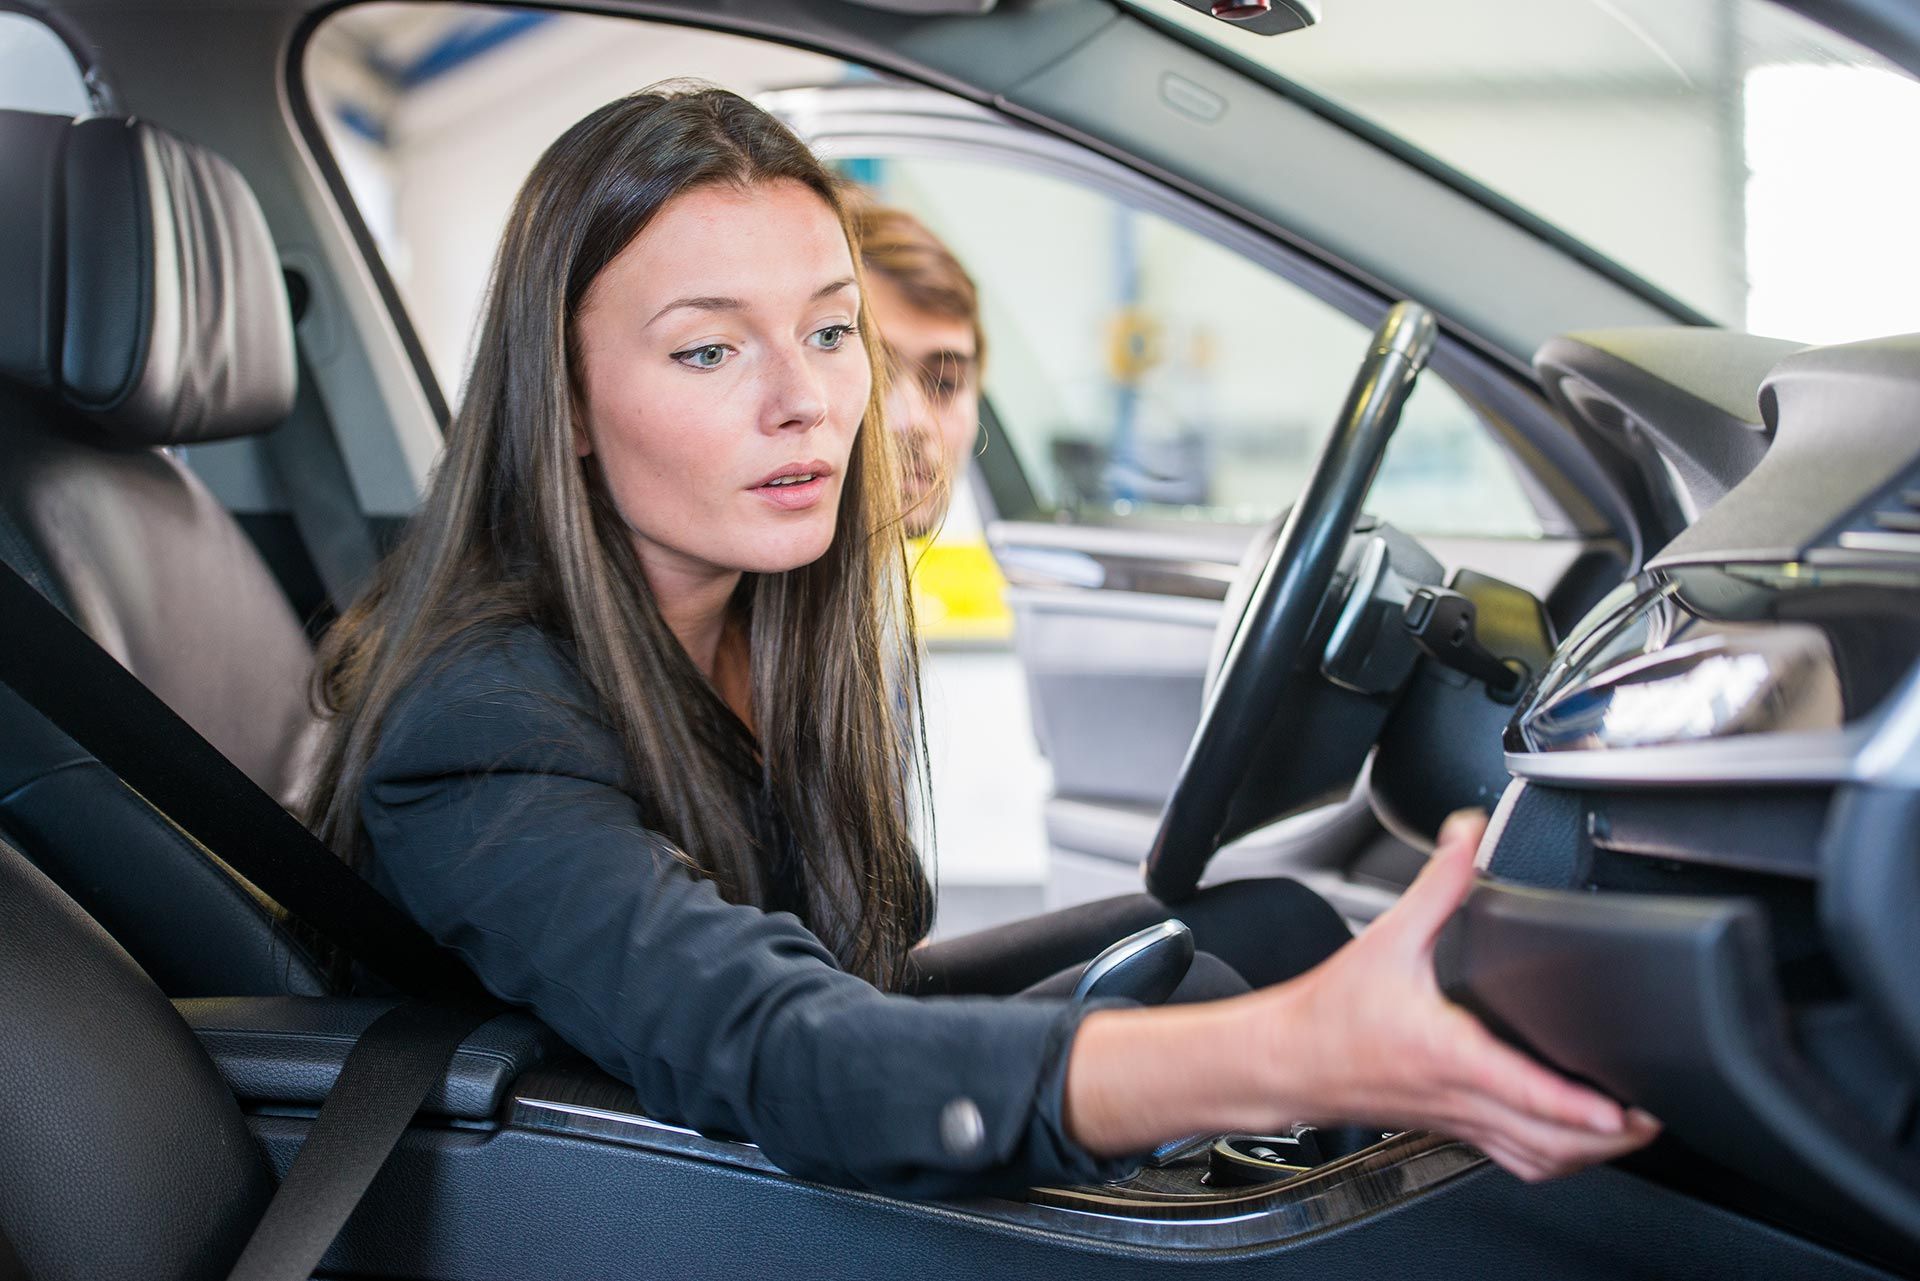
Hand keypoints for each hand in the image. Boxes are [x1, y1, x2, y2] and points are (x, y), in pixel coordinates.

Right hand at [1256, 809, 1660, 1180]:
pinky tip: (1573, 1141)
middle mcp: (1460, 1098)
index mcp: (1450, 1053)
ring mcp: (1460, 1121)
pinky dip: (1556, 1158)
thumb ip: (1439, 884)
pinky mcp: (1454, 1129)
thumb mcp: (1388, 937)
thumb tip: (1468, 833)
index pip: (1527, 1093)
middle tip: (1655, 1113)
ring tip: (1630, 1130)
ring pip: (1540, 1161)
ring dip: (1591, 1155)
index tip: (1625, 1109)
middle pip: (1551, 1143)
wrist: (1288, 1059)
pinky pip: (1517, 1160)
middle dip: (1611, 1138)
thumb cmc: (1333, 1012)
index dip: (1581, 1108)